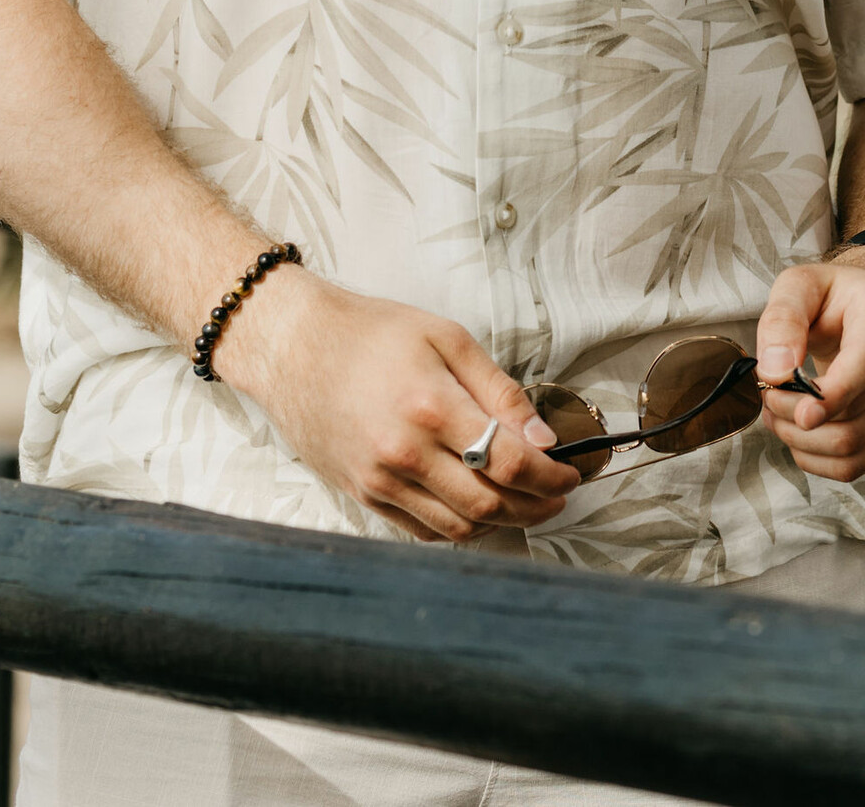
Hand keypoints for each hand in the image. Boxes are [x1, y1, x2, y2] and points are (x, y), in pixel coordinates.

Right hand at [213, 266, 580, 544]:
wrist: (294, 346)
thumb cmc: (371, 333)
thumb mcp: (445, 337)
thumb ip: (499, 389)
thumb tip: (543, 437)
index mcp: (431, 407)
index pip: (510, 462)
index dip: (551, 475)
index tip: (570, 472)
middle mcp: (405, 454)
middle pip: (489, 504)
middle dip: (535, 506)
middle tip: (557, 493)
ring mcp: (381, 482)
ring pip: (459, 527)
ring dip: (502, 522)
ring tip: (524, 502)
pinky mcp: (363, 496)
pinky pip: (422, 531)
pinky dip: (458, 527)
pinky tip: (476, 505)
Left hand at [754, 247, 864, 482]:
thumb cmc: (828, 296)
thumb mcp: (798, 286)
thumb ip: (782, 321)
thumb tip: (777, 373)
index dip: (832, 395)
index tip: (797, 414)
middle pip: (856, 414)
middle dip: (798, 420)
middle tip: (767, 400)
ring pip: (856, 446)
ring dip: (805, 444)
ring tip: (778, 417)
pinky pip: (861, 462)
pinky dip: (821, 459)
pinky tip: (800, 436)